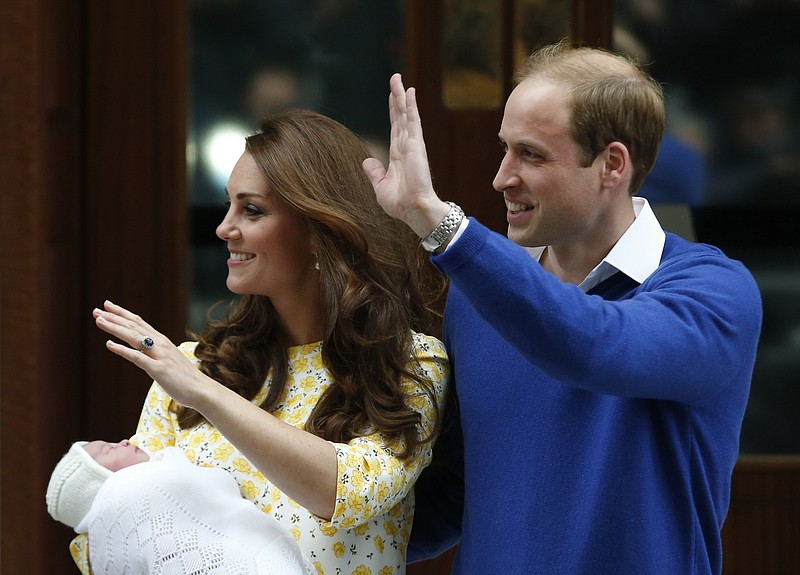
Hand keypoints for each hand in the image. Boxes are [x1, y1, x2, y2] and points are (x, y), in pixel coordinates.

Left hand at [93, 300, 209, 407]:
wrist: (202, 390)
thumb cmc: (186, 378)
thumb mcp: (169, 361)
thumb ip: (157, 354)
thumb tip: (146, 352)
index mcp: (162, 341)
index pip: (139, 322)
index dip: (122, 314)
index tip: (107, 306)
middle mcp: (160, 344)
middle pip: (134, 326)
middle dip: (114, 317)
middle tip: (96, 310)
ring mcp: (160, 356)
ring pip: (134, 337)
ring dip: (115, 328)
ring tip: (99, 321)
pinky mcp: (158, 369)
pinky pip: (137, 357)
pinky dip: (122, 350)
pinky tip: (109, 344)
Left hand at [362, 73, 450, 237]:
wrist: (413, 210)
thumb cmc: (400, 203)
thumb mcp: (380, 187)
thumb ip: (374, 173)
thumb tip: (367, 161)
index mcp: (397, 155)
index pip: (395, 127)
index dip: (393, 111)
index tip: (392, 97)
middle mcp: (405, 146)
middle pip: (400, 116)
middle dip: (397, 97)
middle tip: (395, 78)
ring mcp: (412, 144)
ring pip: (405, 114)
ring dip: (402, 96)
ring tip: (398, 79)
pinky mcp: (416, 144)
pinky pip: (413, 120)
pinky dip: (411, 105)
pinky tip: (409, 92)